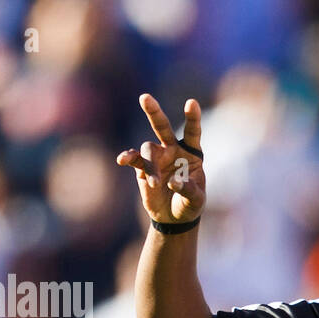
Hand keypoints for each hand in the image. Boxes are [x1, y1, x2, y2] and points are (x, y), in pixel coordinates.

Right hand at [116, 93, 205, 223]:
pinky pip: (134, 158)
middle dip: (153, 112)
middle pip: (162, 127)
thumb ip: (188, 190)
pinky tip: (123, 160)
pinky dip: (128, 157)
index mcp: (191, 152)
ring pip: (148, 149)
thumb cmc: (189, 205)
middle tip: (145, 98)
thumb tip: (173, 182)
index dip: (191, 117)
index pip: (192, 132)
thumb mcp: (195, 200)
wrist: (173, 217)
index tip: (191, 102)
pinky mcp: (142, 167)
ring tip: (155, 184)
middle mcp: (172, 149)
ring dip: (150, 165)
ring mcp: (156, 156)